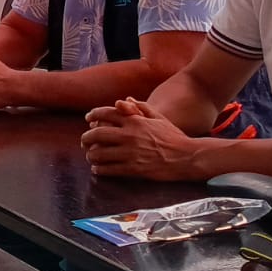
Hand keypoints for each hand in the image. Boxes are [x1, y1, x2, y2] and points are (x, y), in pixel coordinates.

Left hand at [81, 98, 201, 180]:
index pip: (106, 114)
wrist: (187, 156)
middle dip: (86, 138)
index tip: (88, 119)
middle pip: (96, 134)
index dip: (93, 115)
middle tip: (84, 142)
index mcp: (135, 121)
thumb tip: (125, 100)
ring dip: (91, 156)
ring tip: (90, 157)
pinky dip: (100, 170)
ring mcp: (130, 153)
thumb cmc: (174, 136)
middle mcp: (129, 135)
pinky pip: (109, 169)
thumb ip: (141, 107)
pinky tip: (98, 169)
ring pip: (99, 154)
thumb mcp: (159, 117)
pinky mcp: (133, 169)